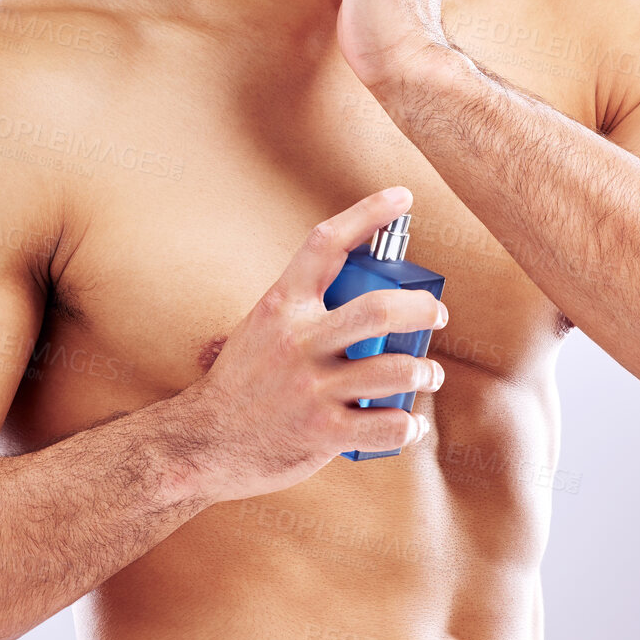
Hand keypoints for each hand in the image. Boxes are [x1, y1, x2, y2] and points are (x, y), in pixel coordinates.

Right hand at [174, 187, 446, 503]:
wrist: (202, 442)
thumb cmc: (243, 381)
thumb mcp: (262, 328)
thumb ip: (305, 308)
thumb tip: (365, 290)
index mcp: (281, 306)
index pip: (326, 243)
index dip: (368, 213)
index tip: (402, 197)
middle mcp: (297, 341)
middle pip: (378, 309)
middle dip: (422, 309)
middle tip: (438, 314)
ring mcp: (311, 389)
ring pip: (395, 370)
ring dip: (424, 370)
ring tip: (428, 372)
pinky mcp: (323, 434)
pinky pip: (388, 425)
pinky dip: (408, 423)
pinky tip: (408, 420)